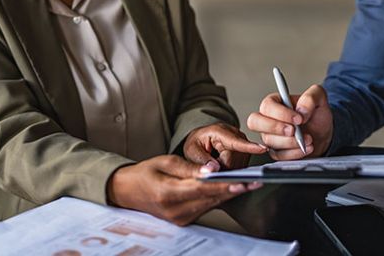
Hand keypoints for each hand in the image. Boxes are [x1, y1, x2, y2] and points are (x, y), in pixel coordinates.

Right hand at [106, 155, 260, 225]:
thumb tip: (211, 169)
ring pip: (211, 205)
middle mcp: (175, 210)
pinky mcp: (183, 220)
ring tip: (250, 184)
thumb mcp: (165, 162)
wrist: (127, 191)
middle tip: (256, 182)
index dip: (224, 185)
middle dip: (234, 190)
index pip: (202, 189)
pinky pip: (205, 208)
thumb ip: (189, 168)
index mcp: (168, 193)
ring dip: (230, 194)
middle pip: (210, 199)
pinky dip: (219, 198)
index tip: (243, 181)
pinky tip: (233, 189)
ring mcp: (179, 218)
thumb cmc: (145, 173)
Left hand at [183, 123, 267, 169]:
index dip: (249, 146)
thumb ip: (201, 159)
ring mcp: (243, 145)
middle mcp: (237, 136)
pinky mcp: (246, 154)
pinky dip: (231, 171)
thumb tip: (214, 169)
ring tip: (216, 162)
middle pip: (234, 162)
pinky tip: (223, 165)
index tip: (262, 149)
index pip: (236, 142)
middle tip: (210, 163)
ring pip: (238, 168)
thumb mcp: (192, 150)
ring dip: (226, 171)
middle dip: (221, 169)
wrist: (203, 140)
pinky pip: (240, 169)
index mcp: (221, 132)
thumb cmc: (197, 143)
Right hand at [246, 83, 333, 159]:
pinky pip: (278, 155)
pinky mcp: (276, 151)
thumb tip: (301, 110)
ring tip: (308, 138)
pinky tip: (306, 147)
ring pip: (268, 141)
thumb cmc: (316, 114)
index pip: (267, 106)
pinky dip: (294, 153)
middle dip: (275, 127)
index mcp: (275, 102)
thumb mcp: (319, 98)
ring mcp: (270, 136)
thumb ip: (310, 98)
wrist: (323, 134)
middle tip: (294, 130)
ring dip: (291, 142)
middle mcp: (268, 119)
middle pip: (254, 122)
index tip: (299, 118)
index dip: (281, 113)